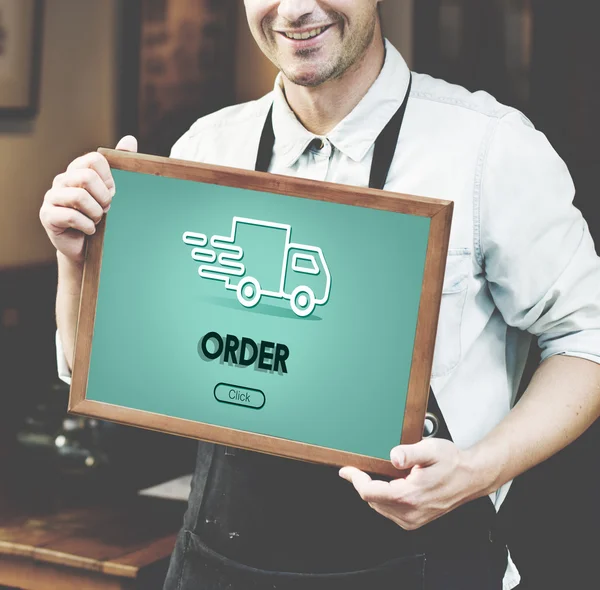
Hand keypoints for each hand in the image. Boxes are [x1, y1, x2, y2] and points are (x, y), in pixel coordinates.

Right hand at [40, 136, 137, 262]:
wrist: (86, 247)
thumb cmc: (100, 217)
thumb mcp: (112, 191)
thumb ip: (120, 164)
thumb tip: (130, 139)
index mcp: (78, 170)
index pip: (95, 160)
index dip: (109, 178)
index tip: (112, 193)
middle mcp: (62, 180)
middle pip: (86, 177)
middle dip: (103, 197)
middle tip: (106, 209)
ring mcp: (52, 197)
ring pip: (79, 197)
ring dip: (96, 213)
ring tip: (97, 220)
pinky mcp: (47, 216)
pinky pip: (72, 217)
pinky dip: (88, 226)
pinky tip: (89, 230)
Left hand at [339, 439, 484, 529]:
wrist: (471, 477)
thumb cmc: (453, 463)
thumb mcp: (431, 449)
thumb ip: (410, 453)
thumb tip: (394, 456)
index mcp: (410, 496)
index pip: (370, 492)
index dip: (355, 479)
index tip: (346, 470)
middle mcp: (410, 512)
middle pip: (372, 500)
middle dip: (364, 483)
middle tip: (362, 467)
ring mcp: (413, 519)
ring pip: (379, 507)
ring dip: (375, 491)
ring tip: (381, 474)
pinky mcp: (415, 520)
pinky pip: (390, 511)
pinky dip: (384, 498)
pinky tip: (392, 485)